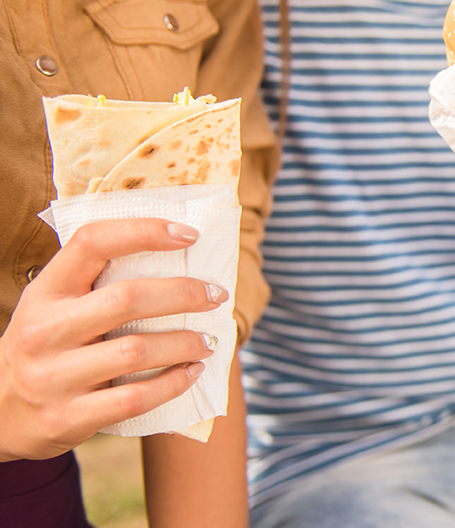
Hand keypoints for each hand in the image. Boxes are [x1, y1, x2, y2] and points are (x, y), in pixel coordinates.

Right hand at [0, 219, 222, 460]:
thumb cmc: (46, 348)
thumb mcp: (55, 307)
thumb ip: (98, 283)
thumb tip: (180, 254)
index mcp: (44, 292)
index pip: (92, 242)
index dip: (144, 231)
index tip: (189, 234)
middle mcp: (43, 330)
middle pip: (127, 298)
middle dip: (183, 294)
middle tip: (216, 296)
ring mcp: (51, 376)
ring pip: (136, 350)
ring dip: (185, 342)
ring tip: (208, 340)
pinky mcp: (66, 418)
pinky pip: (135, 398)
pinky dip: (173, 383)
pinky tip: (191, 372)